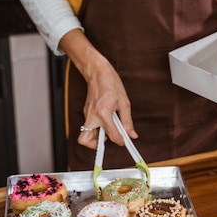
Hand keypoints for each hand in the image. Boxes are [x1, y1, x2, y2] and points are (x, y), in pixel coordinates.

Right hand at [59, 29, 138, 148]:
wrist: (98, 71)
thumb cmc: (111, 83)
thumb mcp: (124, 103)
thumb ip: (127, 121)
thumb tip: (132, 134)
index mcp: (103, 113)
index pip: (111, 136)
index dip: (120, 141)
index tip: (125, 141)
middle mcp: (92, 116)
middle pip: (85, 140)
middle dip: (96, 145)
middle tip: (108, 139)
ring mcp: (86, 114)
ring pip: (85, 134)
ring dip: (96, 137)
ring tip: (109, 129)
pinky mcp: (86, 112)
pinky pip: (89, 126)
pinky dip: (97, 128)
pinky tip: (107, 121)